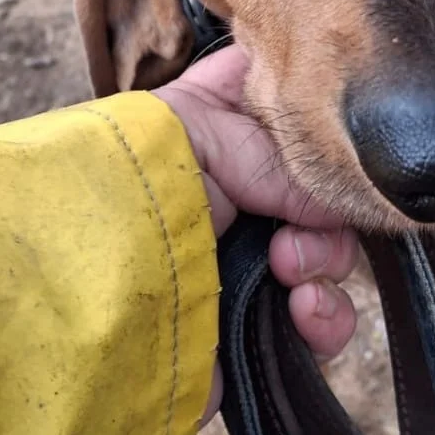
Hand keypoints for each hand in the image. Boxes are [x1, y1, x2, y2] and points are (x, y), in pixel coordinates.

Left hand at [154, 44, 358, 424]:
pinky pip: (324, 324)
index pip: (291, 108)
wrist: (80, 296)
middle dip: (328, 208)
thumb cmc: (129, 186)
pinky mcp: (257, 327)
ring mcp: (252, 263)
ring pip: (334, 256)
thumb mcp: (206, 136)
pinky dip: (325, 319)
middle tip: (294, 225)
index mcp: (223, 131)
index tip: (330, 124)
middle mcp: (242, 195)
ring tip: (289, 270)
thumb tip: (354, 197)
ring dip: (326, 261)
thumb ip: (288, 161)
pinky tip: (302, 312)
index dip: (319, 114)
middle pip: (328, 190)